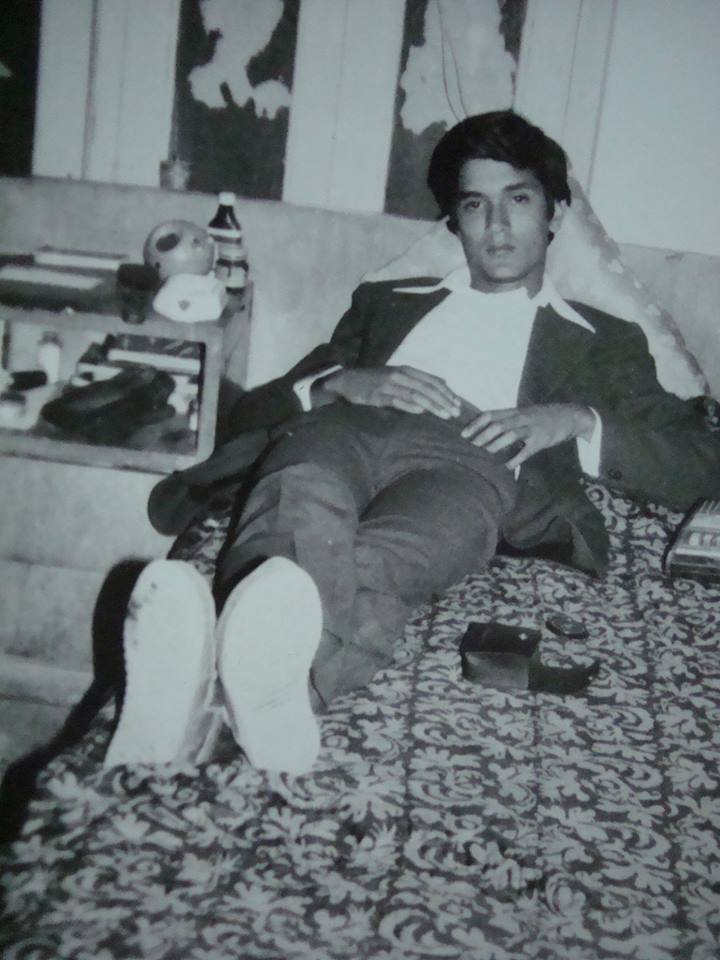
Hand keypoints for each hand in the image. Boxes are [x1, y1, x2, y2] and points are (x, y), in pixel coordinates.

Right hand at [318, 366, 461, 418]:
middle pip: (427, 388)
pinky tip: (420, 411)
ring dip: (432, 405)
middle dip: (444, 400)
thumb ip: (417, 381)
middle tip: (455, 412)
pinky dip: (409, 405)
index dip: (447, 392)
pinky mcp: (378, 395)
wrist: (348, 380)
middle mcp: (400, 375)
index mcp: (407, 370)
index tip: (458, 403)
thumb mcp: (398, 376)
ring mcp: (389, 385)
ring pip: (415, 394)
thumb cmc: (375, 381)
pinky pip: (396, 400)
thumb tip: (442, 384)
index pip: (432, 381)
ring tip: (444, 415)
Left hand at [461, 403, 595, 468]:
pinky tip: (507, 467)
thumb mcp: (523, 414)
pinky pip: (526, 451)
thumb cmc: (541, 417)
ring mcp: (532, 428)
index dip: (475, 424)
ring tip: (486, 454)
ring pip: (511, 434)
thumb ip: (505, 421)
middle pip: (498, 424)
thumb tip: (484, 432)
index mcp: (514, 411)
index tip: (463, 434)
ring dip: (496, 445)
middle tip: (472, 446)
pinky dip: (515, 459)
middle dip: (482, 436)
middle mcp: (521, 418)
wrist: (569, 416)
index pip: (490, 414)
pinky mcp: (541, 440)